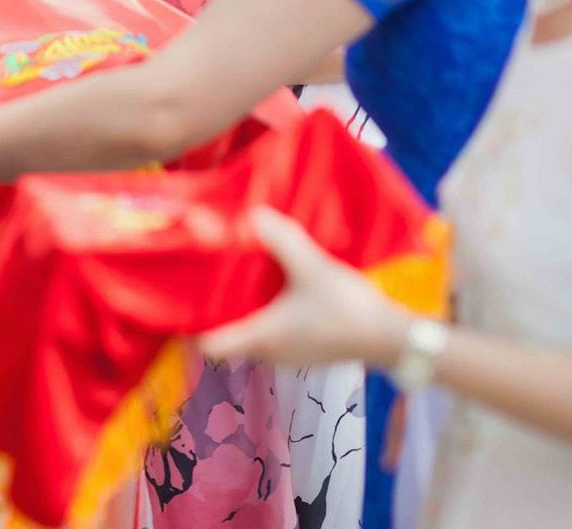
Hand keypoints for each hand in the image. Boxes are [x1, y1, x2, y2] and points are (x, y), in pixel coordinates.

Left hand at [197, 208, 413, 368]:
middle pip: (227, 338)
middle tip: (204, 280)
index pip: (209, 345)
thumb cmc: (346, 308)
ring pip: (251, 336)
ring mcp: (289, 355)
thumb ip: (281, 240)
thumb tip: (253, 215)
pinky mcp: (307, 350)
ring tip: (236, 280)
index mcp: (261, 338)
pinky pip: (272, 334)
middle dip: (214, 313)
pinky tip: (271, 290)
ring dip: (242, 313)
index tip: (178, 302)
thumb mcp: (311, 267)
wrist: (393, 338)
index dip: (188, 328)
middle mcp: (269, 354)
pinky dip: (264, 316)